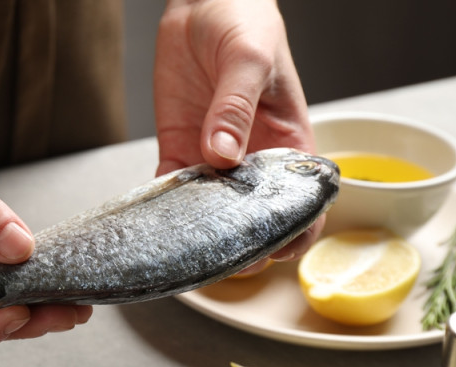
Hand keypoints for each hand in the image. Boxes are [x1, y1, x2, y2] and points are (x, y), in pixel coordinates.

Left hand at [153, 0, 322, 267]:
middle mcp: (252, 158)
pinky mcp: (180, 148)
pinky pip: (172, 186)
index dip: (294, 232)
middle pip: (252, 215)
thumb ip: (236, 108)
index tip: (276, 251)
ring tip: (184, 245)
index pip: (300, 201)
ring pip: (209, 209)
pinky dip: (164, 205)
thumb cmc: (244, 22)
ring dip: (197, 228)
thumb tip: (224, 155)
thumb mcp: (248, 60)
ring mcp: (214, 157)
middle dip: (239, 240)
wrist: (201, 4)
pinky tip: (156, 218)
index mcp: (288, 141)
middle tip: (220, 254)